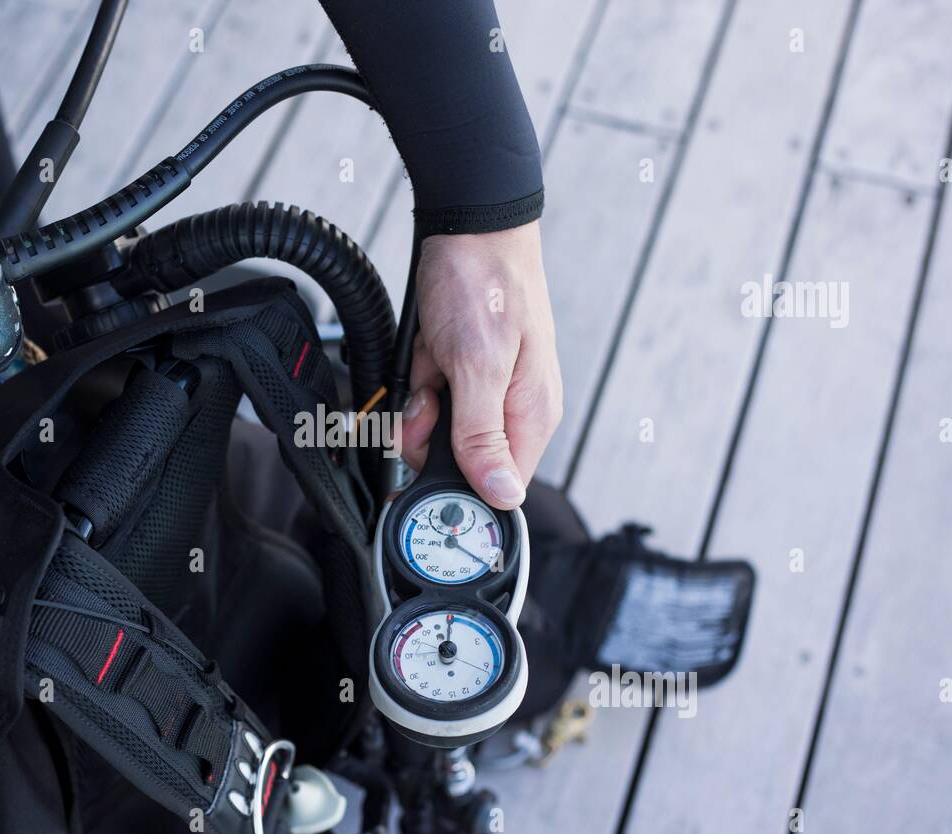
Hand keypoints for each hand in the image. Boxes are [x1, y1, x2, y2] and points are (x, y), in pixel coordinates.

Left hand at [399, 221, 561, 508]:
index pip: (499, 486)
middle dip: (429, 428)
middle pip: (460, 459)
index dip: (458, 481)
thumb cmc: (484, 283)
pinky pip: (429, 393)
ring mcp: (488, 387)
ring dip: (421, 396)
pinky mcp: (464, 369)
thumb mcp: (478, 365)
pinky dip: (419, 372)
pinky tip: (427, 347)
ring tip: (433, 356)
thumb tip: (504, 495)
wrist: (470, 222)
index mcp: (532, 415)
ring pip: (437, 427)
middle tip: (431, 390)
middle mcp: (513, 408)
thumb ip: (484, 435)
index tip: (433, 449)